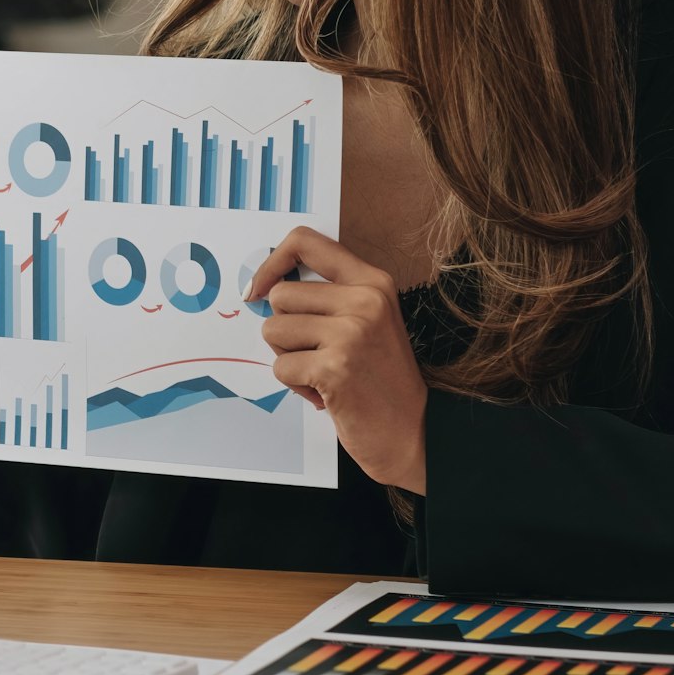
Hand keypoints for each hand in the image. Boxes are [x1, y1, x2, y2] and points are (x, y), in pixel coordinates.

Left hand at [247, 226, 427, 493]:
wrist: (415, 432)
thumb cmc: (381, 378)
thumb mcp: (367, 320)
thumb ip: (328, 296)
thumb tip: (265, 285)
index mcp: (371, 281)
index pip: (305, 242)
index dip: (271, 262)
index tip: (259, 288)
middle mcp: (363, 300)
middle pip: (279, 295)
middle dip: (285, 329)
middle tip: (316, 354)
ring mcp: (350, 333)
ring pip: (273, 330)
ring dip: (288, 357)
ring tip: (322, 373)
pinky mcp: (334, 367)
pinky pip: (280, 366)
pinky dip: (295, 385)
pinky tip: (325, 393)